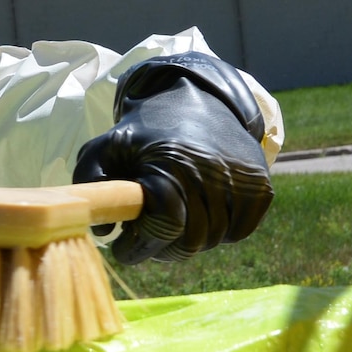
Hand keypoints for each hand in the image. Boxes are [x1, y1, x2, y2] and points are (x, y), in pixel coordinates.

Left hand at [73, 52, 271, 264]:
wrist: (200, 103)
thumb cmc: (146, 133)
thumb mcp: (105, 147)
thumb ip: (90, 183)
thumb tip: (101, 231)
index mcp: (172, 164)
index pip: (164, 226)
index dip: (138, 245)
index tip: (122, 246)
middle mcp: (212, 172)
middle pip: (189, 242)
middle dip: (161, 248)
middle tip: (146, 237)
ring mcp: (241, 181)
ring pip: (213, 240)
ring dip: (189, 241)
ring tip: (170, 223)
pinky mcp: (262, 188)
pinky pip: (238, 232)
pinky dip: (219, 232)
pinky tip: (200, 212)